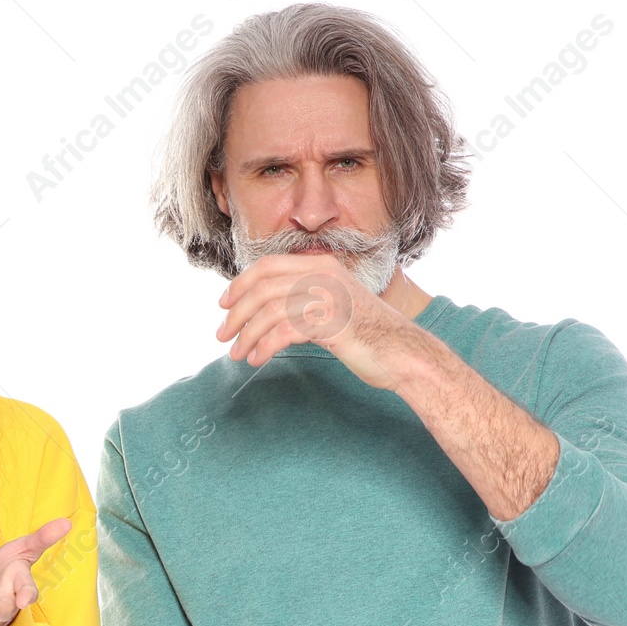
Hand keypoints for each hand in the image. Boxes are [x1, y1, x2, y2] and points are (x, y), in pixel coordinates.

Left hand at [216, 252, 416, 388]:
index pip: (268, 266)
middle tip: (222, 336)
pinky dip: (265, 347)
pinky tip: (257, 359)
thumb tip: (265, 307)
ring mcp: (329, 298)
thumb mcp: (334, 305)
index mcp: (322, 266)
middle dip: (237, 314)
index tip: (224, 305)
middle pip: (263, 288)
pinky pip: (284, 332)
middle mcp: (324, 276)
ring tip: (236, 354)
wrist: (404, 352)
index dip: (240, 284)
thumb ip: (305, 298)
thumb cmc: (368, 333)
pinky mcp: (332, 324)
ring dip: (247, 335)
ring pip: (270, 311)